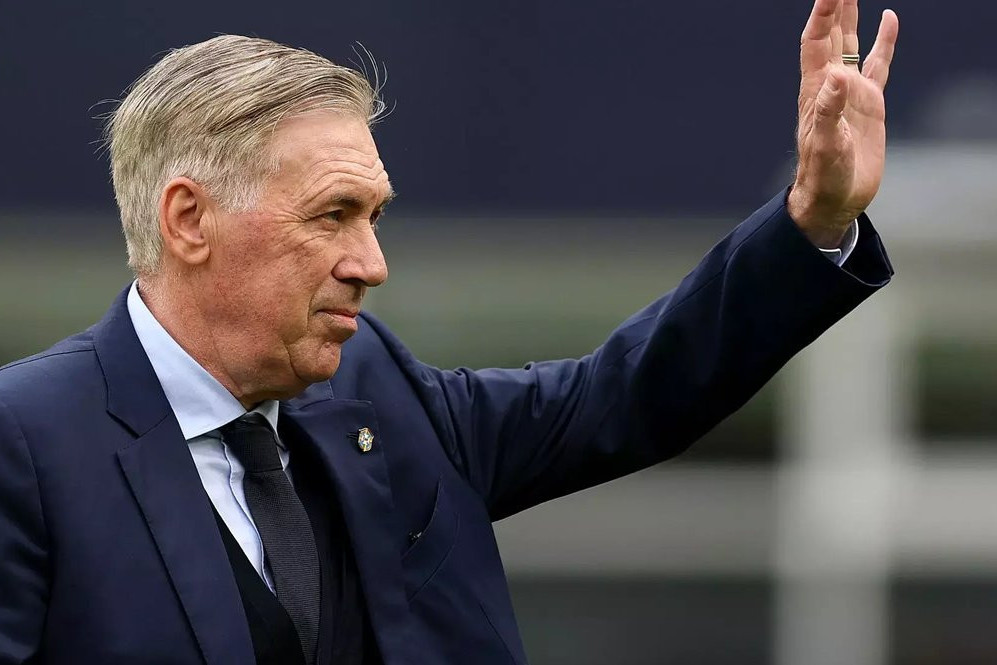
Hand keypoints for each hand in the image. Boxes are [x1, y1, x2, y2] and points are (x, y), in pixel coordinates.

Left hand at [788, 0, 898, 247]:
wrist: (833, 198)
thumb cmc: (823, 175)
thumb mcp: (825, 144)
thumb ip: (828, 110)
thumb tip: (836, 75)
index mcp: (816, 91)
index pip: (816, 42)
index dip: (822, 15)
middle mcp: (831, 85)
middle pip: (831, 34)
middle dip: (835, 5)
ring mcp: (851, 92)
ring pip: (852, 43)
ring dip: (852, 16)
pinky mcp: (869, 104)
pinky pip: (878, 64)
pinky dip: (884, 41)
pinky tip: (888, 19)